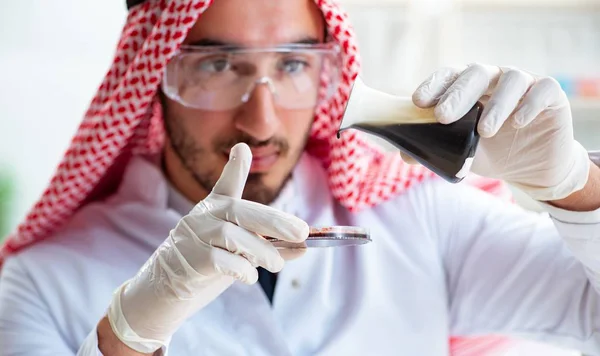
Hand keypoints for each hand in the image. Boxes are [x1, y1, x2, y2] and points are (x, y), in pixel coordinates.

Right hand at [105, 143, 308, 352]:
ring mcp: (194, 236)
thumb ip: (267, 246)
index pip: (226, 184)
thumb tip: (303, 248)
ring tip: (276, 264)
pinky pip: (221, 261)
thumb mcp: (238, 253)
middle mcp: (202, 216)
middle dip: (275, 222)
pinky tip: (249, 277)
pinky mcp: (189, 259)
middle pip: (241, 211)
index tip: (242, 147)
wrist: (165, 291)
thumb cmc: (205, 267)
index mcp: (214, 208)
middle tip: (302, 233)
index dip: (235, 166)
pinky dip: (242, 269)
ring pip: (233, 237)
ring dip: (261, 251)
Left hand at [412, 63, 590, 200]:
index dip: (433, 86)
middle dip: (457, 95)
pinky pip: (543, 89)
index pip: (448, 76)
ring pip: (511, 80)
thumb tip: (404, 155)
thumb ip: (435, 149)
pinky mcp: (551, 95)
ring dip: (495, 105)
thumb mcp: (460, 153)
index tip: (417, 102)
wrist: (531, 168)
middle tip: (442, 117)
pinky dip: (529, 104)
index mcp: (467, 88)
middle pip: (476, 74)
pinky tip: (518, 122)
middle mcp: (494, 79)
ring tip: (484, 131)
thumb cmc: (490, 152)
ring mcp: (524, 83)